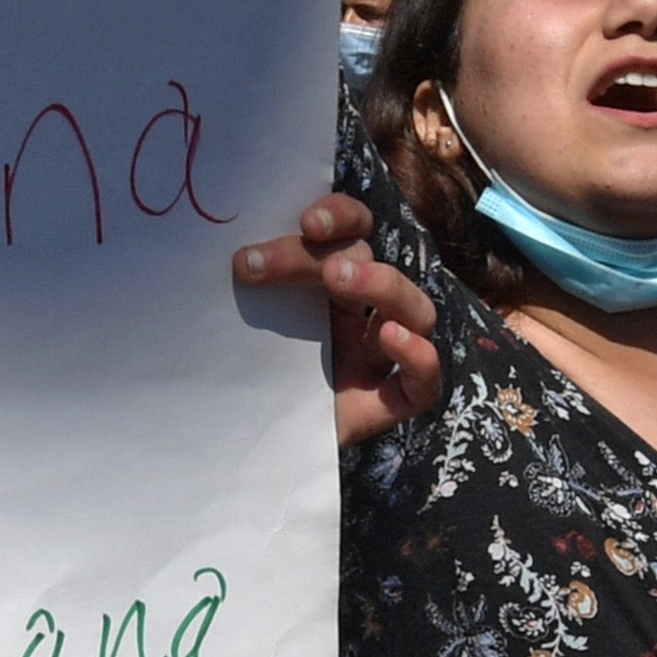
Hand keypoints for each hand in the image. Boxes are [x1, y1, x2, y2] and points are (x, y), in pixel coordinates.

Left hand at [231, 193, 441, 443]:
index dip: (342, 215)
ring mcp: (378, 359)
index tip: (307, 221)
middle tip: (300, 251)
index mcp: (328, 283)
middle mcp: (360, 314)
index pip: (354, 230)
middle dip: (333, 254)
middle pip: (372, 264)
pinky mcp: (386, 404)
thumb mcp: (237, 322)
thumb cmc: (235, 371)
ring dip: (384, 285)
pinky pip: (424, 383)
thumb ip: (245, 289)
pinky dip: (418, 357)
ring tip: (340, 280)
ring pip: (416, 311)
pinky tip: (391, 339)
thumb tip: (231, 254)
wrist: (236, 441)